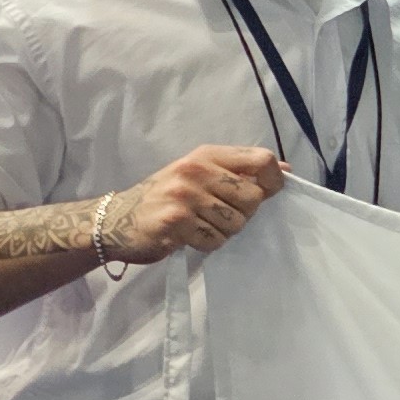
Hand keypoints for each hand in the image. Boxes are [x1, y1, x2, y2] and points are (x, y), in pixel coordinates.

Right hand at [105, 146, 286, 260]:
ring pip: (236, 223)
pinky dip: (207, 244)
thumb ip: (239, 171)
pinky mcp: (175, 222)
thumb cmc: (164, 197)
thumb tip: (284, 170)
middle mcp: (196, 170)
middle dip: (244, 213)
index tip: (267, 194)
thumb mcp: (199, 174)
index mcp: (206, 154)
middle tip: (219, 215)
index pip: (261, 160)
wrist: (115, 220)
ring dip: (223, 232)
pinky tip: (188, 236)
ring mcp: (185, 196)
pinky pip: (214, 240)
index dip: (273, 181)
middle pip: (254, 198)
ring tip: (200, 225)